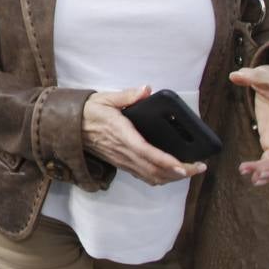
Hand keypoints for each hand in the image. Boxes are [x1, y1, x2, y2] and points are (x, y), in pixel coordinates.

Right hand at [82, 86, 206, 185]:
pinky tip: (170, 174)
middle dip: (179, 172)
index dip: (166, 162)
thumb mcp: (106, 98)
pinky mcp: (121, 164)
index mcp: (120, 133)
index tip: (184, 166)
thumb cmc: (89, 111)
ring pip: (150, 176)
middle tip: (198, 167)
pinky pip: (143, 176)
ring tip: (189, 171)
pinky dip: (160, 178)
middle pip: (154, 169)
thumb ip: (127, 95)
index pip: (146, 152)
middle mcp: (122, 151)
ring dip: (171, 178)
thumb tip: (146, 90)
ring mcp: (122, 160)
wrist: (70, 126)